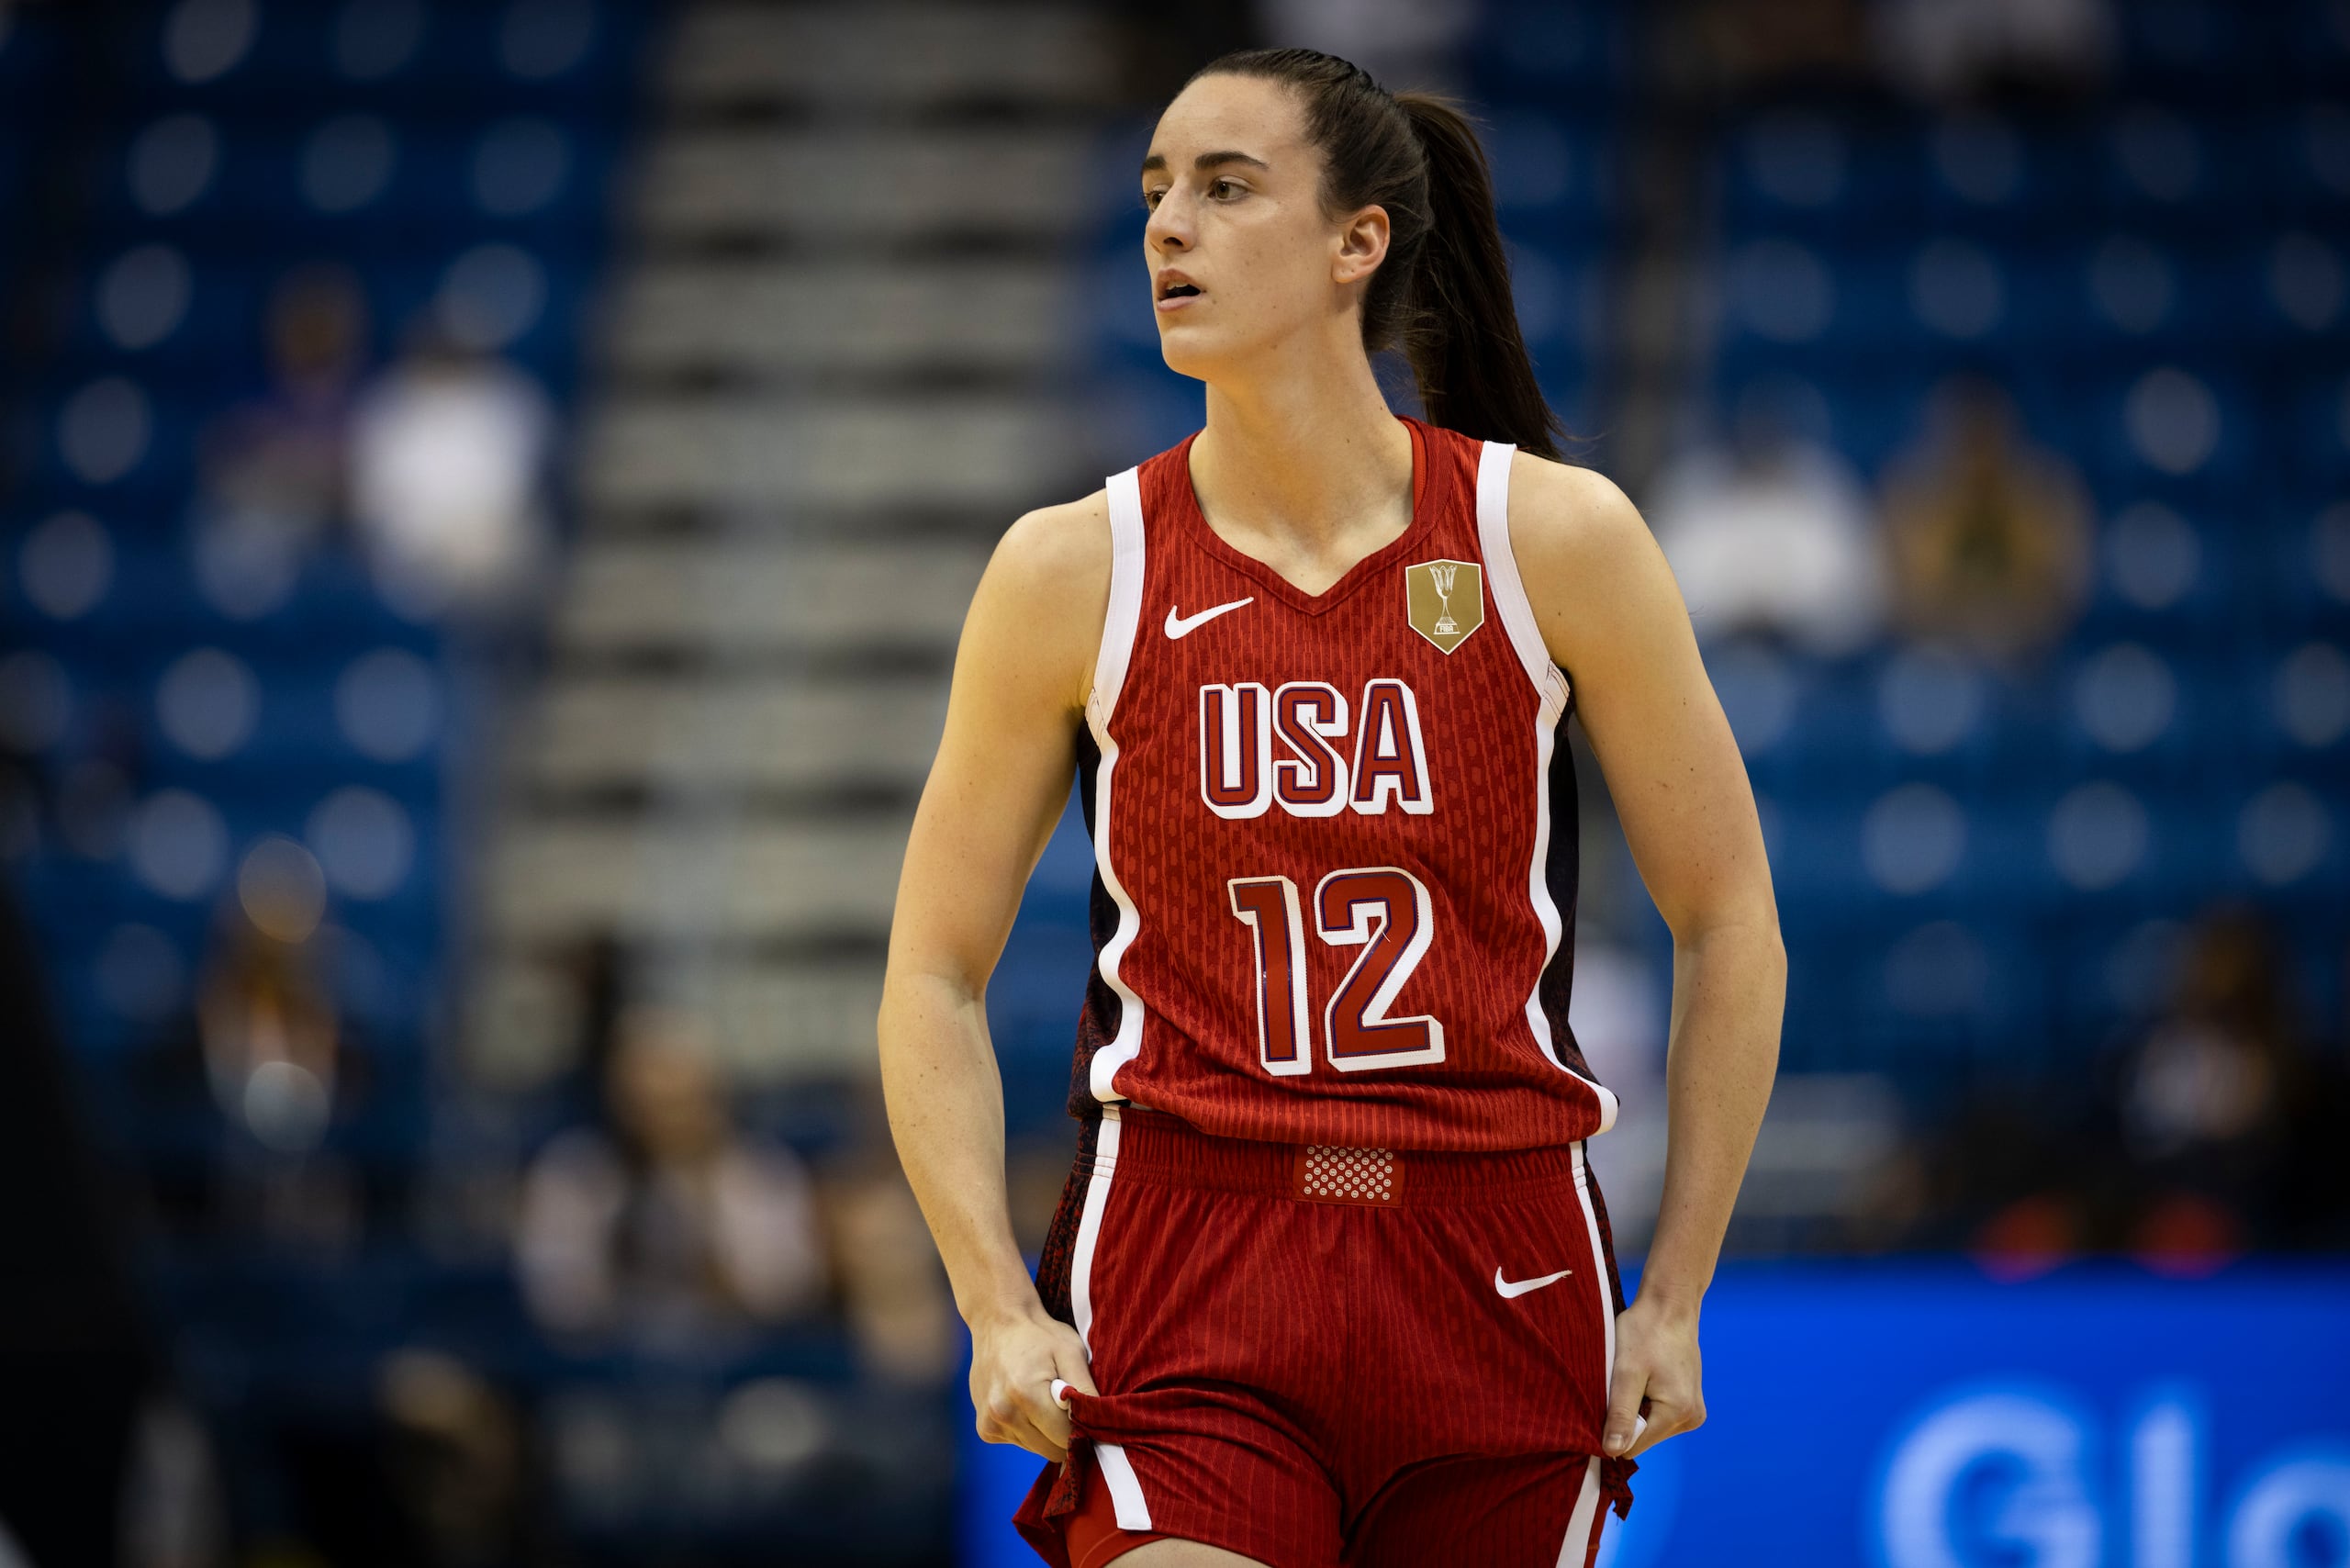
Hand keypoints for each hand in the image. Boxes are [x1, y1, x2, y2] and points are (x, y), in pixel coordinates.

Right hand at [968, 1302, 1097, 1461]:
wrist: (998, 1322)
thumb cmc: (1040, 1334)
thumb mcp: (1071, 1352)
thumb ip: (1085, 1390)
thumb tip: (1100, 1425)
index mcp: (1026, 1394)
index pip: (1067, 1437)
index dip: (1084, 1430)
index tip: (1090, 1416)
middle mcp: (1003, 1413)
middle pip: (1051, 1450)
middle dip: (1066, 1434)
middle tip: (1067, 1405)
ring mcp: (990, 1423)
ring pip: (1037, 1449)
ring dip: (1047, 1432)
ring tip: (1044, 1398)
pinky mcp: (985, 1429)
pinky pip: (1020, 1442)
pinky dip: (1030, 1430)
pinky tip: (1027, 1403)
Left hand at [1602, 1295, 1703, 1460]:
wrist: (1670, 1305)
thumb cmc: (1645, 1331)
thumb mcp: (1626, 1372)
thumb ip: (1621, 1414)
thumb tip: (1613, 1453)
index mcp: (1678, 1413)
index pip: (1634, 1446)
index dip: (1614, 1427)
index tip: (1609, 1398)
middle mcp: (1692, 1418)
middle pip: (1644, 1437)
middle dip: (1627, 1415)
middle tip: (1624, 1381)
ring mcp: (1694, 1410)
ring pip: (1650, 1426)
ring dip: (1636, 1406)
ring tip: (1637, 1375)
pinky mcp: (1690, 1401)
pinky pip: (1659, 1414)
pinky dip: (1646, 1400)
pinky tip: (1646, 1376)